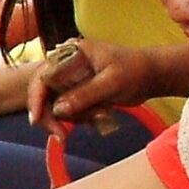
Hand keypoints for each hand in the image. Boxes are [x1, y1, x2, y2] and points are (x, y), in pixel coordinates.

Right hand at [26, 37, 152, 132]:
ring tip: (101, 114)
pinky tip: (101, 116)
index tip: (36, 120)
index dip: (36, 98)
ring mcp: (72, 80)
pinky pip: (70, 111)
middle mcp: (66, 64)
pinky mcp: (79, 92)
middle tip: (61, 136)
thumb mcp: (111, 82)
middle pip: (44, 94)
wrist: (152, 76)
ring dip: (76, 117)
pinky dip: (83, 118)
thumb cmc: (135, 70)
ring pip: (57, 107)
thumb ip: (84, 95)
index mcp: (71, 52)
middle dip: (53, 116)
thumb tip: (58, 110)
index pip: (42, 76)